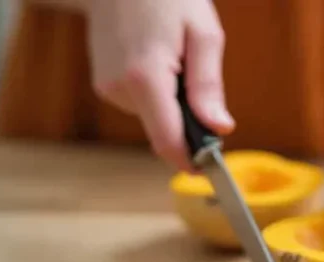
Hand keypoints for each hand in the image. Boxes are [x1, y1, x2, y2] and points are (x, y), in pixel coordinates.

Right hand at [85, 0, 233, 168]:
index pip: (168, 141)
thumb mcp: (202, 32)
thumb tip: (219, 128)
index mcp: (146, 76)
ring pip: (152, 118)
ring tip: (172, 58)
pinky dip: (155, 93)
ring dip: (170, 103)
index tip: (208, 168)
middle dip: (186, 125)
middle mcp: (120, 88)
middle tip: (197, 86)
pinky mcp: (103, 85)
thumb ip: (209, 85)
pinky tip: (154, 58)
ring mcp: (108, 88)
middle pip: (161, 133)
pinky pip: (140, 104)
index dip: (190, 160)